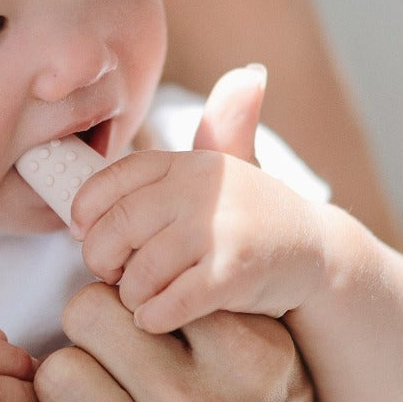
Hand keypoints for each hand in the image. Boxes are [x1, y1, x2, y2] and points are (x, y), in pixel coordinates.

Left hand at [71, 148, 328, 333]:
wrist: (320, 255)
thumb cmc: (251, 219)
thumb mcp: (224, 170)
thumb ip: (198, 143)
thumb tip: (229, 83)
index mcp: (188, 162)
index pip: (110, 180)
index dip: (86, 212)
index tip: (82, 234)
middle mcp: (202, 187)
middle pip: (116, 227)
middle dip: (102, 259)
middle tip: (111, 275)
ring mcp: (220, 228)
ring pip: (139, 272)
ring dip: (130, 296)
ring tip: (141, 299)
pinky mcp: (234, 272)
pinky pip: (168, 303)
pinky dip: (153, 318)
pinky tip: (157, 319)